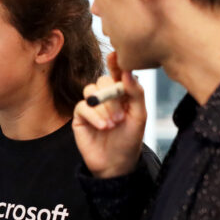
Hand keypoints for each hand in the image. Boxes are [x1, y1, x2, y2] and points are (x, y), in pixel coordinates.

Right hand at [73, 52, 146, 178]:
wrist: (116, 163)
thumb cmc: (130, 139)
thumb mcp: (139, 116)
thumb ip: (136, 93)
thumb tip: (128, 72)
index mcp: (122, 93)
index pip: (117, 73)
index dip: (115, 63)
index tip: (114, 56)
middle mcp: (105, 97)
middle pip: (102, 81)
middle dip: (112, 98)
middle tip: (121, 117)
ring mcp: (91, 106)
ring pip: (91, 91)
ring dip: (104, 108)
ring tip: (113, 124)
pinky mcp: (80, 116)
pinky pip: (82, 106)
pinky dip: (94, 116)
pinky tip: (103, 127)